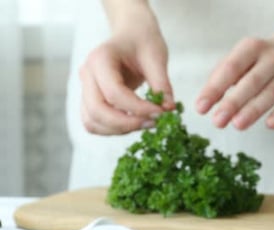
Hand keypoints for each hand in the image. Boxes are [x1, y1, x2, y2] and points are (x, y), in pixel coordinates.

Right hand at [79, 4, 173, 134]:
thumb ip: (162, 83)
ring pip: (92, 122)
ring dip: (119, 130)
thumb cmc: (142, 41)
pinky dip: (113, 130)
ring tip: (146, 123)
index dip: (138, 108)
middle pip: (97, 111)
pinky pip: (94, 123)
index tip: (161, 113)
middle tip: (153, 123)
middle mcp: (86, 74)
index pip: (114, 92)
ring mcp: (85, 89)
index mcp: (100, 58)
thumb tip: (169, 109)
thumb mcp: (156, 56)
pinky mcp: (90, 100)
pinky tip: (135, 123)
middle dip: (126, 123)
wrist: (131, 34)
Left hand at [196, 37, 273, 129]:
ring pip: (271, 93)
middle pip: (251, 82)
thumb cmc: (261, 60)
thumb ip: (221, 76)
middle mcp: (273, 58)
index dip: (215, 88)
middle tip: (217, 121)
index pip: (231, 68)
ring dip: (253, 110)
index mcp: (252, 48)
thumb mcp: (242, 57)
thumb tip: (204, 102)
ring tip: (237, 124)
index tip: (201, 108)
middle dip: (233, 102)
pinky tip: (270, 124)